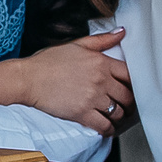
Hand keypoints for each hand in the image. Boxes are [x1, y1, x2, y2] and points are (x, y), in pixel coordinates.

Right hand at [16, 31, 132, 133]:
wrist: (28, 79)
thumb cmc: (48, 62)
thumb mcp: (76, 44)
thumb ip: (102, 40)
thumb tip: (122, 32)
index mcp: (101, 62)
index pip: (130, 75)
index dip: (133, 84)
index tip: (130, 88)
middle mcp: (100, 80)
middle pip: (127, 96)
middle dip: (129, 103)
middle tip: (126, 106)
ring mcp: (92, 98)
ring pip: (118, 112)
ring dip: (119, 117)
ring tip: (116, 117)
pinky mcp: (82, 113)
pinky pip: (104, 125)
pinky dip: (108, 129)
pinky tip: (106, 128)